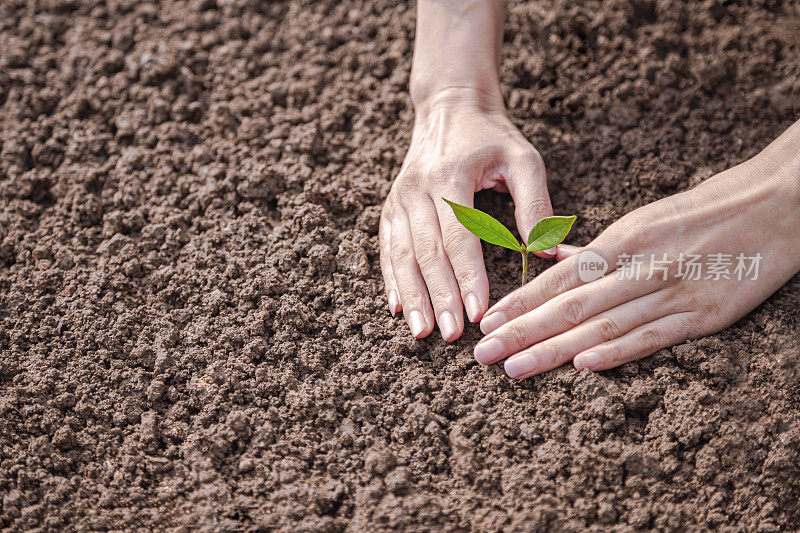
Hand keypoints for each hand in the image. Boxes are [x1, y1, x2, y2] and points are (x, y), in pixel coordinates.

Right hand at [380, 89, 551, 339]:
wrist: (448, 108)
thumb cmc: (490, 137)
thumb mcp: (523, 158)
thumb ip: (536, 202)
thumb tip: (545, 250)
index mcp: (449, 176)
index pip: (459, 236)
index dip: (468, 277)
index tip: (478, 312)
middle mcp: (417, 189)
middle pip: (426, 252)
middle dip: (439, 296)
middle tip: (452, 334)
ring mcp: (399, 199)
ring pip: (402, 255)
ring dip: (412, 296)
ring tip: (422, 331)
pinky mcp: (391, 208)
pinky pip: (388, 248)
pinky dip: (392, 280)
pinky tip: (398, 308)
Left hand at [473, 131, 799, 377]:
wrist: (781, 203)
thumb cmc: (708, 211)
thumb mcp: (648, 219)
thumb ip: (600, 247)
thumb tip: (554, 257)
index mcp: (624, 238)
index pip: (560, 276)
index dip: (521, 301)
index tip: (488, 321)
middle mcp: (641, 264)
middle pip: (571, 304)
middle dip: (522, 330)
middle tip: (482, 353)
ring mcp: (674, 290)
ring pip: (603, 324)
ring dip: (555, 348)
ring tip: (515, 368)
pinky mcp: (707, 314)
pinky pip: (655, 336)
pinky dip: (619, 351)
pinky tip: (584, 365)